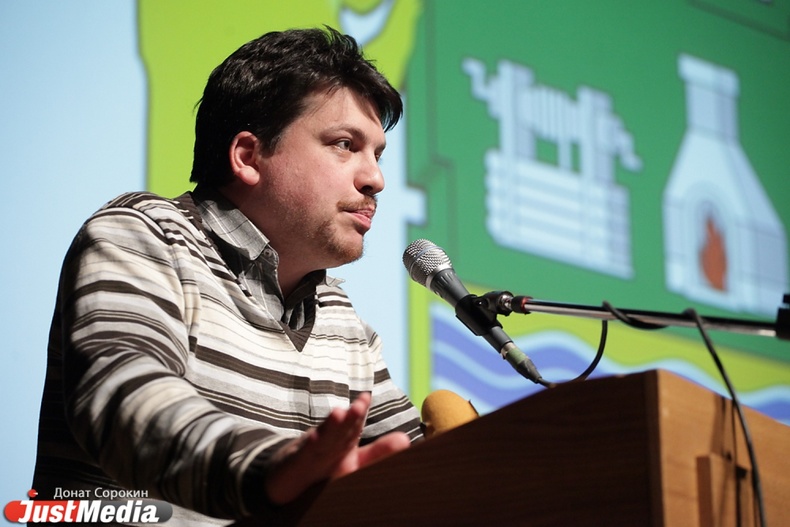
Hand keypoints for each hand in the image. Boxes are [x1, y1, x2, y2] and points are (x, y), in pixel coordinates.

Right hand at [264, 392, 410, 504]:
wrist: (286, 480)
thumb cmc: (324, 467)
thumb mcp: (354, 461)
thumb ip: (378, 452)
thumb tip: (406, 439)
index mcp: (342, 440)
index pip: (353, 424)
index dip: (360, 412)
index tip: (367, 398)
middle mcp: (327, 442)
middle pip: (341, 428)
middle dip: (351, 416)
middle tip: (362, 403)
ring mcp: (310, 452)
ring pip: (323, 438)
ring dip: (331, 426)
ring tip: (340, 414)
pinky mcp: (296, 464)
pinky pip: (304, 456)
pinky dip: (309, 447)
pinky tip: (314, 439)